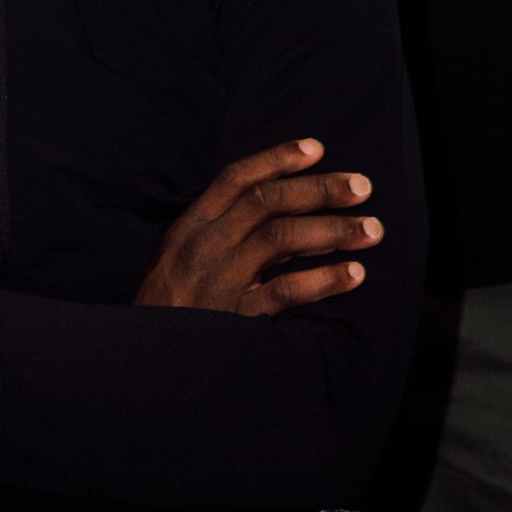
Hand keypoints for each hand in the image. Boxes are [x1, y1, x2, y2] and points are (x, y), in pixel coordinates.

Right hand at [132, 137, 381, 315]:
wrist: (140, 363)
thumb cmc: (167, 308)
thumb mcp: (179, 259)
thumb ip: (218, 233)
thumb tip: (279, 210)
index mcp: (190, 227)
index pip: (235, 179)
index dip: (277, 159)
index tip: (318, 148)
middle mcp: (204, 246)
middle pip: (267, 203)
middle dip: (319, 190)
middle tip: (362, 187)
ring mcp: (219, 280)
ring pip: (280, 239)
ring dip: (332, 230)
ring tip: (371, 230)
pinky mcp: (234, 317)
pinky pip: (285, 292)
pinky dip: (323, 280)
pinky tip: (353, 275)